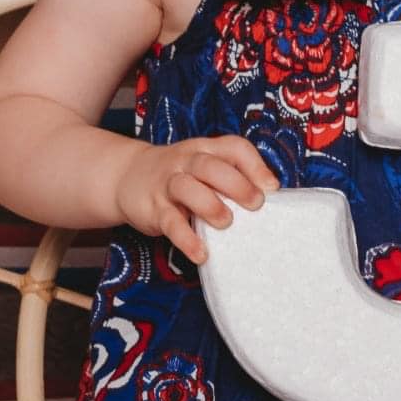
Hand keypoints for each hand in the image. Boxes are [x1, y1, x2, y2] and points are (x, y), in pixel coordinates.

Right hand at [114, 135, 278, 265]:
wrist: (128, 176)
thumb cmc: (180, 176)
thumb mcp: (203, 167)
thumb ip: (231, 178)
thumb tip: (270, 201)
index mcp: (205, 150)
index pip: (233, 147)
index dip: (255, 165)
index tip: (272, 188)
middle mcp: (186, 162)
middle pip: (210, 165)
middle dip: (236, 184)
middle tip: (256, 204)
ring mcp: (167, 184)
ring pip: (187, 187)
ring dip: (210, 205)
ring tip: (226, 223)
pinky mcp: (153, 209)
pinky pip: (170, 223)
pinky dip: (186, 239)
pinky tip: (201, 253)